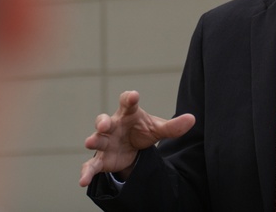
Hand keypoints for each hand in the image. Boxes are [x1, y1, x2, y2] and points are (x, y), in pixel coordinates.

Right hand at [79, 90, 195, 185]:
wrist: (131, 147)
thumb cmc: (142, 130)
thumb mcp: (157, 129)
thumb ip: (173, 127)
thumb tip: (192, 119)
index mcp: (128, 113)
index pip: (127, 102)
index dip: (129, 98)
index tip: (133, 95)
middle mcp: (113, 125)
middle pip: (105, 120)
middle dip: (103, 121)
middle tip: (103, 124)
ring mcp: (105, 141)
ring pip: (96, 139)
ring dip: (93, 140)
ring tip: (89, 142)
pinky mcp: (102, 158)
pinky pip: (92, 165)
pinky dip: (87, 171)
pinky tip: (83, 180)